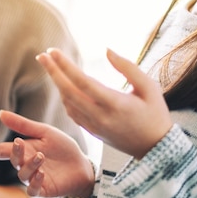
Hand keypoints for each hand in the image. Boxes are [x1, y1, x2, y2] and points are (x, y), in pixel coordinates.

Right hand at [0, 110, 93, 197]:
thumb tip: (0, 113)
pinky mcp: (43, 191)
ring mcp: (33, 179)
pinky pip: (32, 189)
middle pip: (12, 160)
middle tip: (19, 142)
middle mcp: (25, 165)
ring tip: (41, 156)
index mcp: (23, 151)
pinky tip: (42, 173)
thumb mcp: (44, 132)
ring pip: (22, 175)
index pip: (2, 150)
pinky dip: (35, 182)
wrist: (83, 166)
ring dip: (29, 165)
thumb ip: (23, 125)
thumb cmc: (63, 148)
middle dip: (14, 152)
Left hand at [37, 48, 172, 159]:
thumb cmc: (155, 113)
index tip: (53, 51)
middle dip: (53, 72)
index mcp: (116, 104)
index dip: (66, 66)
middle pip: (69, 92)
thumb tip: (107, 50)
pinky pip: (71, 112)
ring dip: (56, 83)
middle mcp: (101, 116)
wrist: (154, 147)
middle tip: (41, 56)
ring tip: (50, 65)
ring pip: (67, 102)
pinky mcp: (91, 131)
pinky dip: (64, 96)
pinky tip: (61, 83)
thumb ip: (129, 68)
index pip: (83, 82)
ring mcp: (93, 126)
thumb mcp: (149, 87)